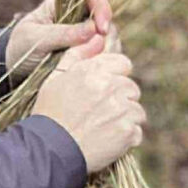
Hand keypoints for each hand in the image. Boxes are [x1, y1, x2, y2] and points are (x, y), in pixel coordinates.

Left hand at [5, 0, 112, 79]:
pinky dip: (104, 66)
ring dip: (106, 54)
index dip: (101, 7)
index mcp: (64, 5)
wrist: (13, 74)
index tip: (101, 29)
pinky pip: (106, 59)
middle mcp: (80, 20)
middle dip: (107, 37)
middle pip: (106, 20)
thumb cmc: (20, 50)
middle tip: (97, 54)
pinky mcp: (90, 58)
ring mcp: (87, 41)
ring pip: (110, 42)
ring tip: (89, 66)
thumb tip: (93, 30)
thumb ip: (62, 33)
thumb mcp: (35, 39)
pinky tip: (92, 74)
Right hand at [31, 0, 145, 175]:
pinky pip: (137, 132)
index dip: (116, 77)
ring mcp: (122, 109)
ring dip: (125, 119)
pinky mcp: (128, 131)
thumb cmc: (50, 114)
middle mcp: (111, 86)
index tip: (106, 90)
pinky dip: (126, 139)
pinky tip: (107, 141)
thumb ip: (78, 55)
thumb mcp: (56, 78)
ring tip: (103, 129)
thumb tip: (98, 37)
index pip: (124, 64)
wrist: (50, 150)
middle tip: (101, 114)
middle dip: (121, 100)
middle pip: (131, 88)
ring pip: (137, 111)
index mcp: (95, 70)